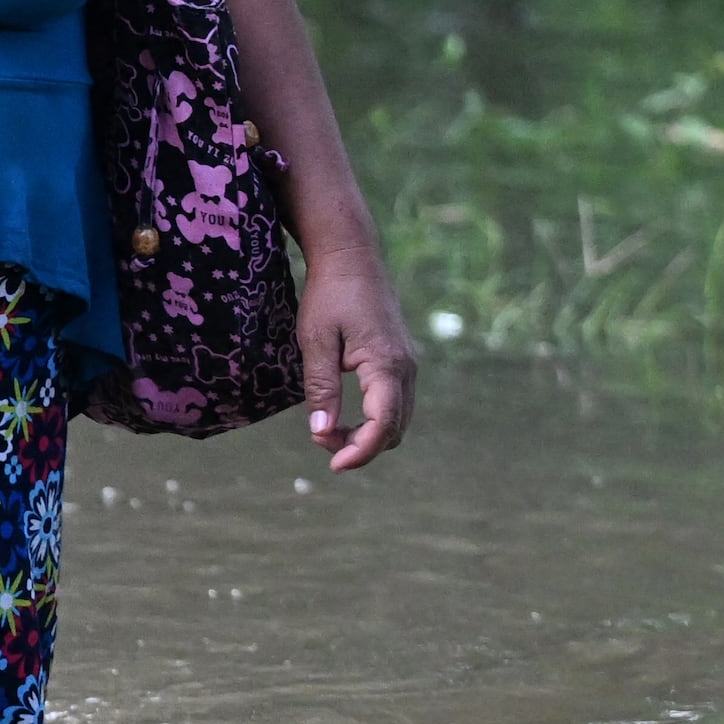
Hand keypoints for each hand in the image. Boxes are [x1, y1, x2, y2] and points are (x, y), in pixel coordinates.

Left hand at [294, 249, 417, 470]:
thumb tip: (321, 432)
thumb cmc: (330, 295)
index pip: (383, 424)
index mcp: (386, 364)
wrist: (352, 258)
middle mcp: (405, 368)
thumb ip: (321, 388)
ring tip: (327, 431)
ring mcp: (407, 365)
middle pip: (394, 429)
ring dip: (366, 435)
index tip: (334, 465)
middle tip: (319, 441)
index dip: (360, 451)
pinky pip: (394, 404)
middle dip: (360, 446)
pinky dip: (373, 420)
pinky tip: (343, 416)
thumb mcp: (316, 340)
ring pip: (397, 420)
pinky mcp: (401, 362)